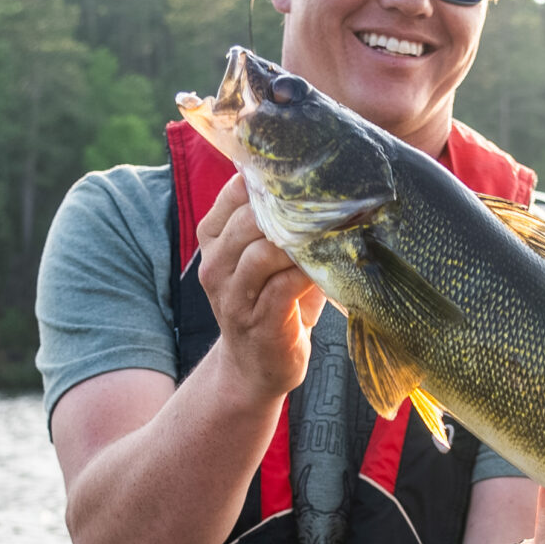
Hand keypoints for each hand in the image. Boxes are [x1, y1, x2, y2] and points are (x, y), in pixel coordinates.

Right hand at [199, 174, 323, 400]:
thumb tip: (322, 183)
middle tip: (329, 206)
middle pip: (248, 219)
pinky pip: (283, 286)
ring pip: (263, 252)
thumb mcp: (266, 257)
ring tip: (331, 237)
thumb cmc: (271, 302)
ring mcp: (232, 296)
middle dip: (292, 211)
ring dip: (301, 243)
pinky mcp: (257, 321)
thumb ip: (280, 223)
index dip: (272, 180)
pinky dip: (308, 273)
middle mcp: (215, 264)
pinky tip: (327, 269)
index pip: (235, 192)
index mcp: (213, 239)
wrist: (256, 366)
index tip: (309, 177)